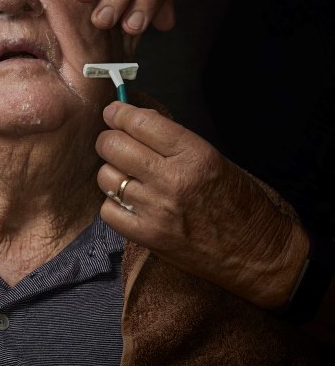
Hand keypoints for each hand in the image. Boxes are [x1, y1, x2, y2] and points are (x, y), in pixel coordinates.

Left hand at [95, 102, 308, 307]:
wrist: (259, 253)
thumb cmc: (240, 202)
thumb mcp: (213, 157)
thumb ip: (173, 140)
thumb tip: (136, 119)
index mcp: (193, 153)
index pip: (138, 122)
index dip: (118, 112)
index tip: (113, 112)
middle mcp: (172, 179)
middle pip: (113, 146)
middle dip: (109, 139)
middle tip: (115, 142)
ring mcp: (156, 210)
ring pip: (106, 177)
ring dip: (111, 172)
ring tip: (125, 175)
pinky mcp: (148, 237)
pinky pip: (108, 211)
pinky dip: (112, 204)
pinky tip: (127, 202)